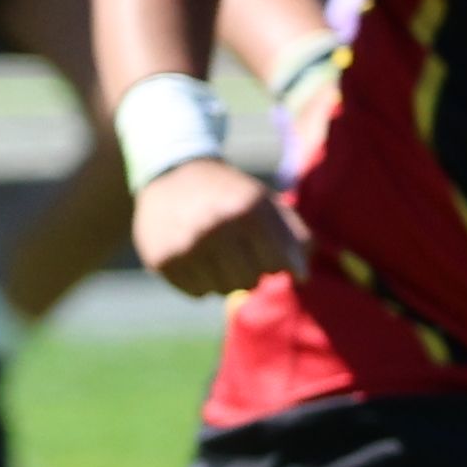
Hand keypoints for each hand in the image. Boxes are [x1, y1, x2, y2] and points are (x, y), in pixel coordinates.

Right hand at [129, 151, 292, 297]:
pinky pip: (198, 293)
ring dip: (226, 278)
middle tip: (240, 250)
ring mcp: (186, 245)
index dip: (278, 262)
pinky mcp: (163, 259)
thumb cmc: (231, 194)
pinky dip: (202, 281)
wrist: (173, 174)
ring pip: (223, 291)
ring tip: (217, 252)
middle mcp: (215, 226)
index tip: (271, 252)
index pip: (278, 264)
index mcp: (247, 209)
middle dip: (250, 271)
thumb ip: (294, 236)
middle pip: (250, 282)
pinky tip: (196, 256)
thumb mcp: (266, 202)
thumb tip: (302, 276)